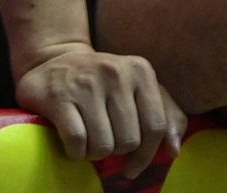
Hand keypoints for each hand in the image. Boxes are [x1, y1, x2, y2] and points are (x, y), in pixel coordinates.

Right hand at [14, 43, 184, 178]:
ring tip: (89, 141)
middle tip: (105, 140)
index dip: (147, 155)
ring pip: (104, 145)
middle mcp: (115, 72)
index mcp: (140, 70)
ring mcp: (85, 83)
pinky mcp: (58, 96)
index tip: (133, 166)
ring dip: (95, 153)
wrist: (52, 59)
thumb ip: (166, 115)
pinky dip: (76, 153)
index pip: (155, 127)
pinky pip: (77, 142)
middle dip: (117, 150)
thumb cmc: (103, 82)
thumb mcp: (139, 87)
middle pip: (129, 141)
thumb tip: (173, 150)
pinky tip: (73, 144)